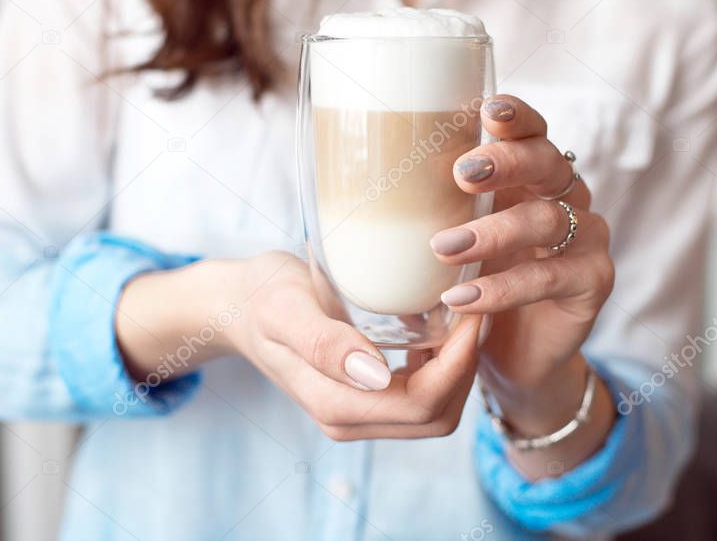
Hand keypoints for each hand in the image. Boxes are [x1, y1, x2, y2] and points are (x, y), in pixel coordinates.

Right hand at [117, 252, 482, 440]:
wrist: (238, 304)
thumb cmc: (262, 296)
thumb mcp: (288, 309)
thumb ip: (325, 344)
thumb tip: (375, 376)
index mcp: (336, 404)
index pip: (425, 402)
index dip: (461, 361)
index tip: (474, 307)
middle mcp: (350, 420)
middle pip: (439, 414)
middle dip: (468, 366)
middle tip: (478, 307)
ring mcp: (358, 413)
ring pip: (436, 409)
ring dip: (460, 367)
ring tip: (465, 312)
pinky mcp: (365, 397)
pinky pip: (422, 395)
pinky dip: (444, 365)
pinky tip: (442, 323)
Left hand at [430, 95, 616, 475]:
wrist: (512, 355)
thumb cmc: (477, 282)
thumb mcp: (452, 238)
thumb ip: (430, 209)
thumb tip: (355, 181)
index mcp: (531, 177)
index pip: (532, 132)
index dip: (517, 117)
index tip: (487, 111)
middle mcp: (566, 198)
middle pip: (548, 163)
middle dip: (507, 162)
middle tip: (462, 175)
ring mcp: (586, 239)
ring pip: (549, 220)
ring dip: (495, 231)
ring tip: (444, 248)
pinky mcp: (592, 283)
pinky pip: (550, 278)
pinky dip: (504, 288)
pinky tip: (463, 298)